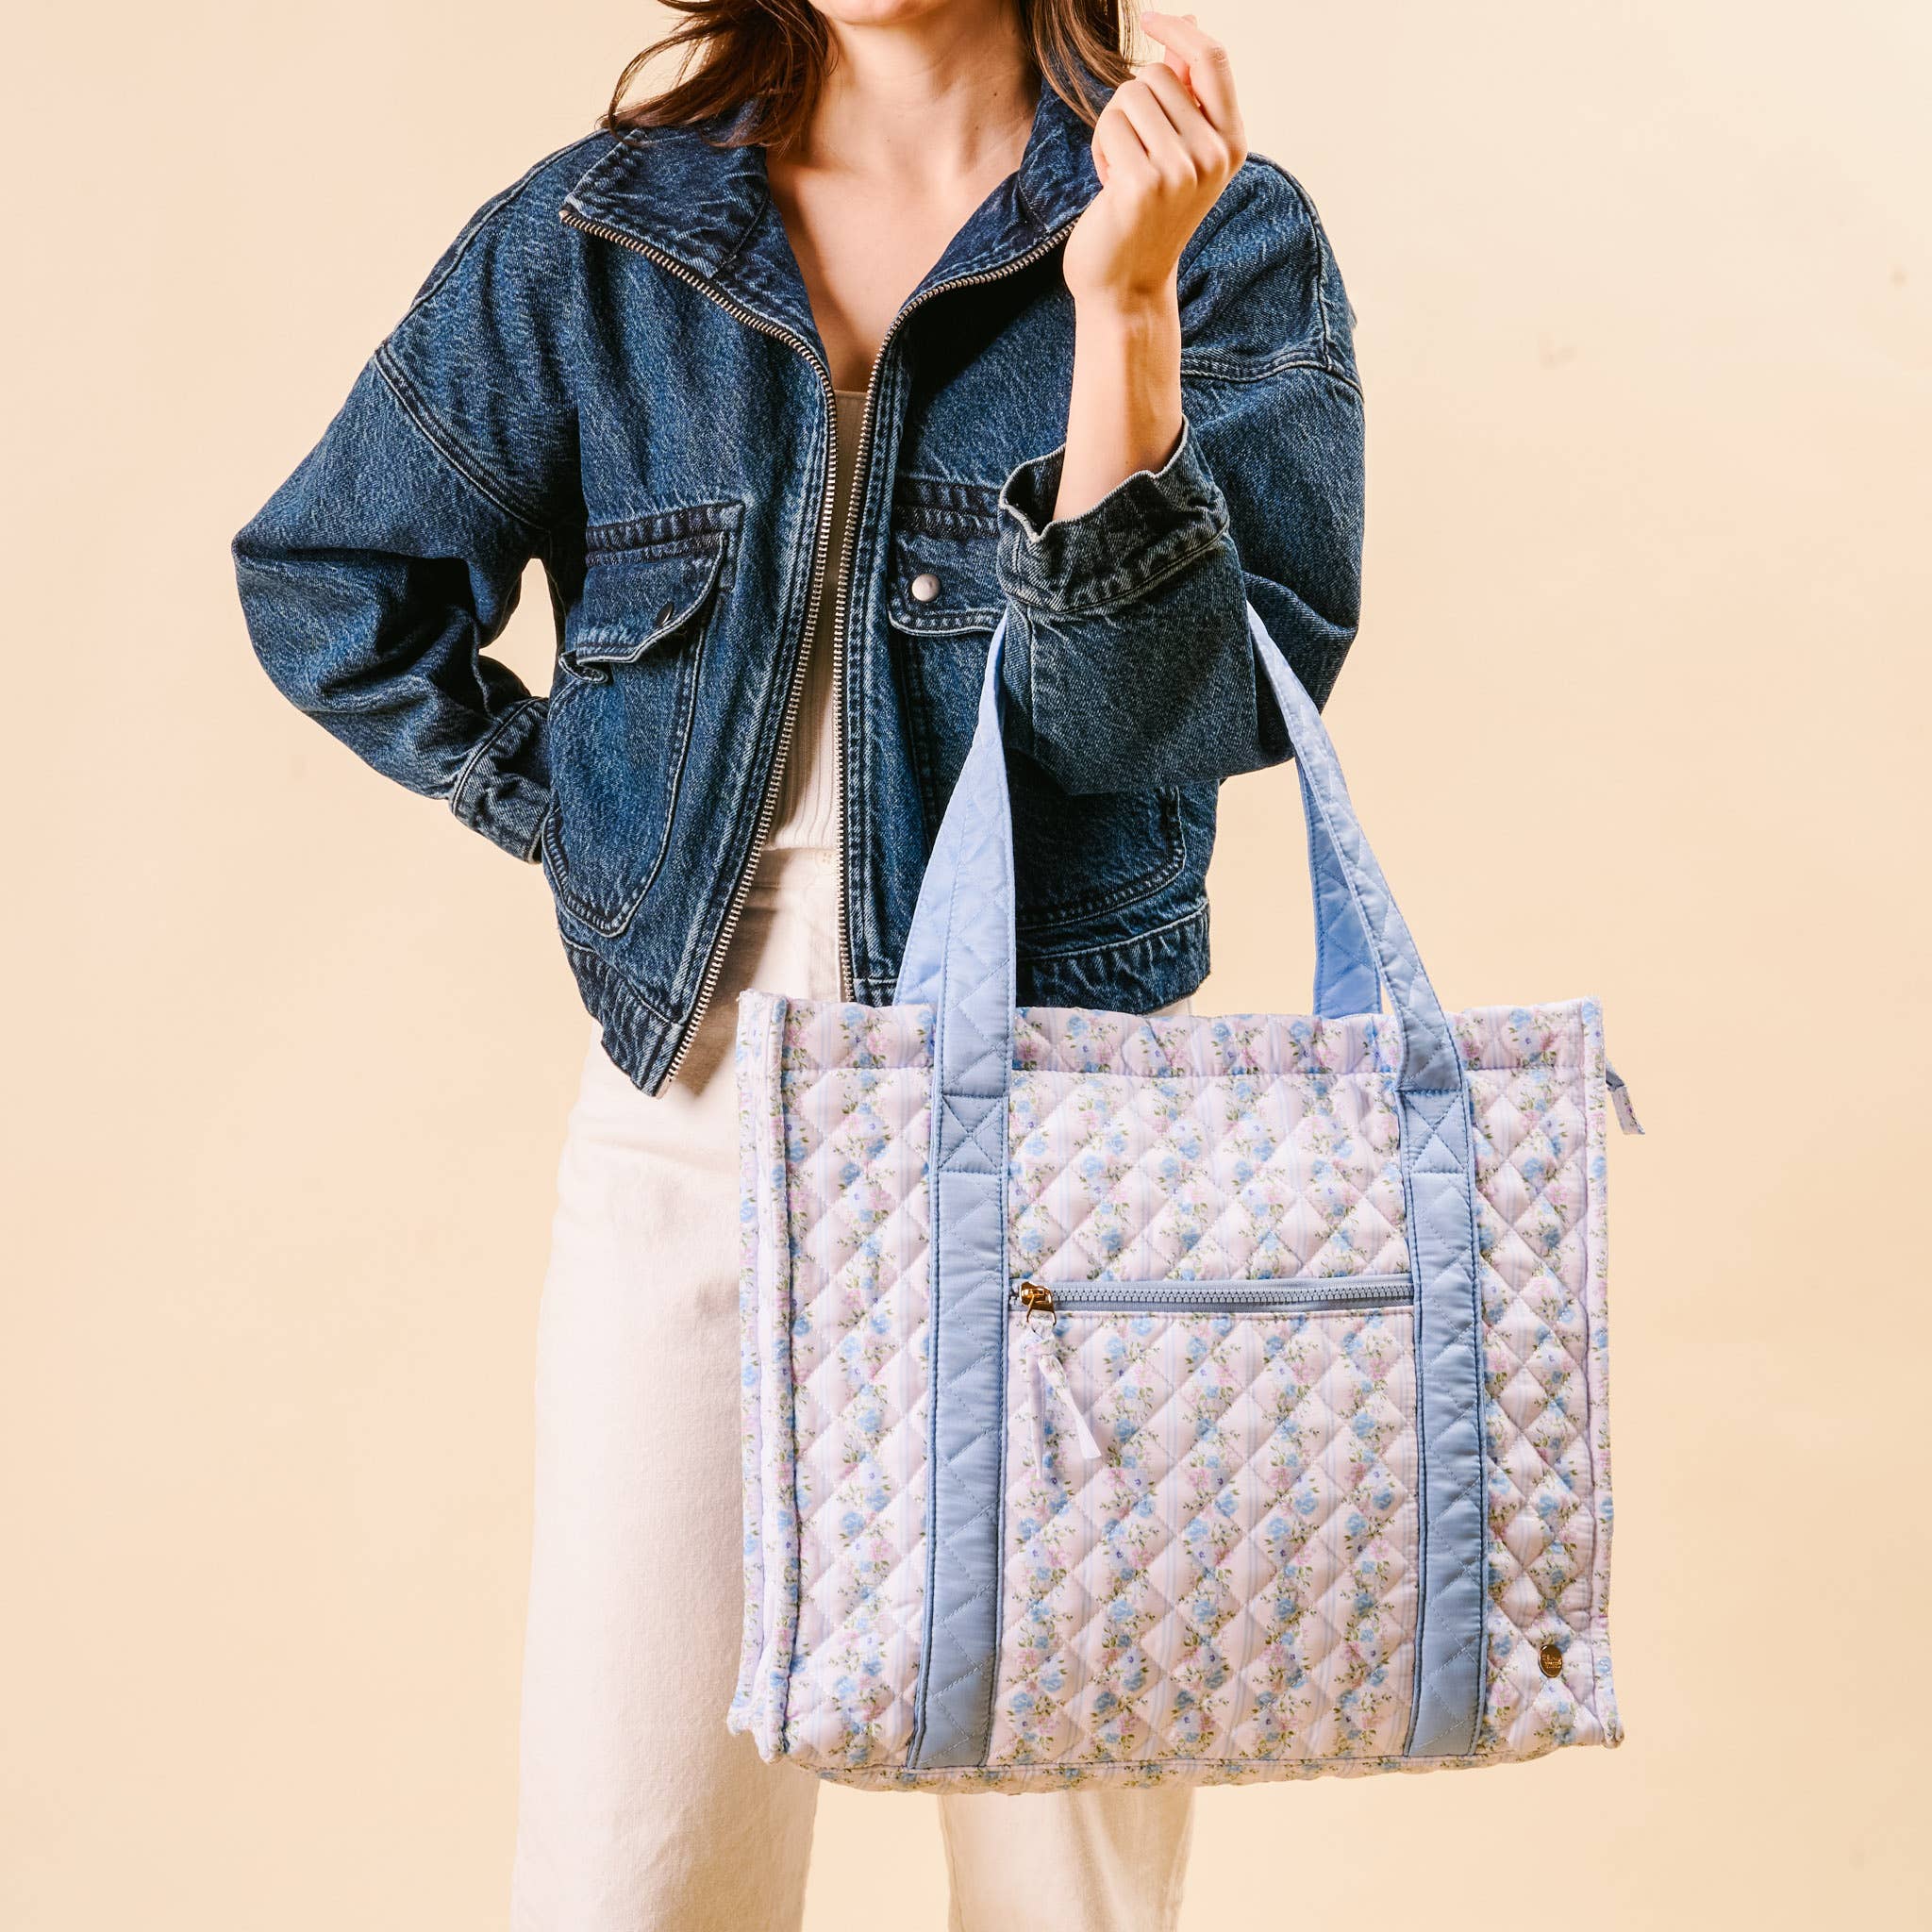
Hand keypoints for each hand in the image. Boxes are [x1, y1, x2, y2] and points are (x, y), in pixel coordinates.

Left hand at [1061, 12, 1248, 313]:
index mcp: (1231, 143)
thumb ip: (1187, 94)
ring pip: (1130, 94)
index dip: (1179, 30)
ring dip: (1113, 128)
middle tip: (1133, 156)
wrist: (1128, 289)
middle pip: (1158, 73)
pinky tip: (1110, 188)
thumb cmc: (1148, 218)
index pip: (1213, 59)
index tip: (1150, 16)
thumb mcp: (1179, 153)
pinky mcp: (1143, 183)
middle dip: (1133, 104)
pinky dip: (1100, 149)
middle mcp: (1213, 155)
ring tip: (1122, 173)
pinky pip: (1110, 124)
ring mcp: (1181, 169)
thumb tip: (1190, 23)